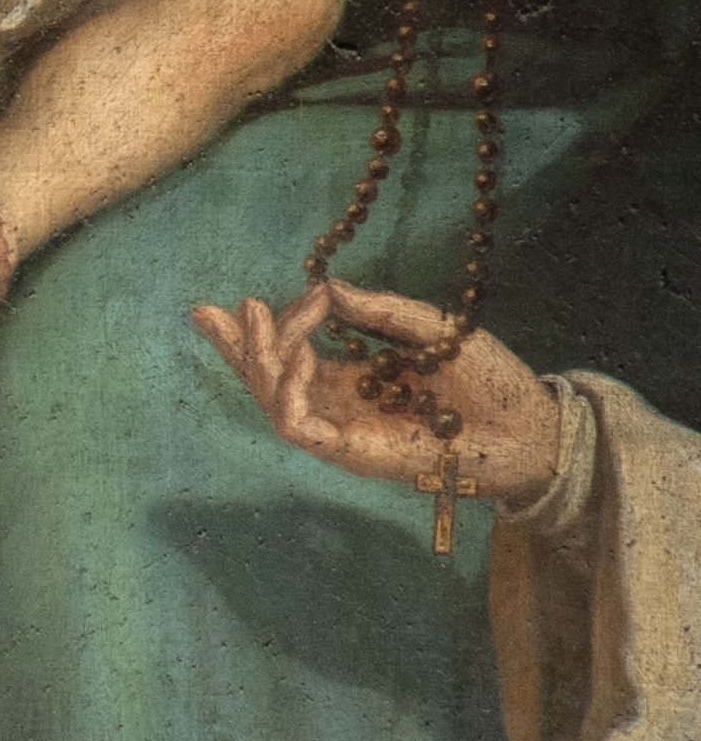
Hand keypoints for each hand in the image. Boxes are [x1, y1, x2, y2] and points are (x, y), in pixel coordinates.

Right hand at [190, 279, 561, 506]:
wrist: (532, 429)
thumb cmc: (492, 382)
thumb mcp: (430, 328)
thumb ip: (377, 311)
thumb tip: (327, 288)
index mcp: (353, 382)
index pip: (289, 358)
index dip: (264, 329)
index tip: (273, 295)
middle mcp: (340, 408)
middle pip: (267, 382)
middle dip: (233, 348)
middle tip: (207, 312)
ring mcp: (344, 432)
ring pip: (274, 404)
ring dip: (256, 360)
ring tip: (256, 315)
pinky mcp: (353, 453)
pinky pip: (300, 425)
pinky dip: (287, 389)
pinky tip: (296, 354)